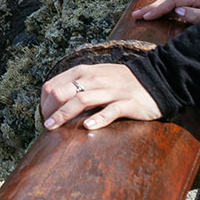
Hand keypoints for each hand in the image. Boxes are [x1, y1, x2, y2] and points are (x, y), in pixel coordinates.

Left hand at [40, 63, 164, 130]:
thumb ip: (76, 84)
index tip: (44, 116)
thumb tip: (53, 101)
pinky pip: (111, 110)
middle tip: (46, 125)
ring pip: (81, 100)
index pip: (53, 84)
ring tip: (52, 127)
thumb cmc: (120, 82)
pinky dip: (98, 119)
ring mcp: (111, 90)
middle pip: (63, 92)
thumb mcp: (95, 76)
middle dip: (50, 109)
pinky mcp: (128, 102)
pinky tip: (87, 127)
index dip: (44, 101)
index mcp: (83, 71)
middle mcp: (95, 79)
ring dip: (64, 114)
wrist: (156, 80)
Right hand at [132, 0, 199, 24]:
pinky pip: (181, 2)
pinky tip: (159, 13)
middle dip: (154, 5)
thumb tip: (179, 10)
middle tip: (136, 15)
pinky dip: (167, 7)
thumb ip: (198, 17)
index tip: (145, 17)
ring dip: (159, 5)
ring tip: (143, 14)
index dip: (158, 7)